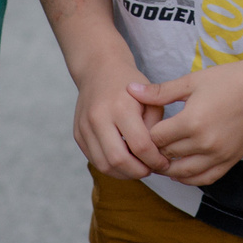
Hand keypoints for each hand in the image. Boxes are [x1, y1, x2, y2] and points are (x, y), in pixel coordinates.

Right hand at [70, 57, 168, 179]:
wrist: (99, 69)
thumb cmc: (130, 85)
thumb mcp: (151, 99)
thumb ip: (156, 127)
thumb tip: (156, 156)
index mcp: (121, 106)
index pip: (140, 145)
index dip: (155, 160)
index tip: (164, 163)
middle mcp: (98, 117)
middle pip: (118, 160)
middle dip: (138, 172)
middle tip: (151, 169)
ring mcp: (84, 127)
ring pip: (104, 165)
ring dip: (124, 174)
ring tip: (138, 168)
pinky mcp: (78, 134)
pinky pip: (95, 160)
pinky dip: (111, 167)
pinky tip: (125, 162)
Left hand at [133, 58, 242, 187]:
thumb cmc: (226, 80)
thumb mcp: (191, 82)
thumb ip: (159, 92)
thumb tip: (130, 90)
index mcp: (191, 121)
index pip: (156, 138)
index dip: (146, 134)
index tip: (143, 129)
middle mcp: (204, 143)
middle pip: (167, 156)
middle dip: (155, 151)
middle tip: (147, 145)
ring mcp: (218, 155)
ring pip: (182, 173)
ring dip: (169, 168)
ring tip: (161, 159)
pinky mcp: (229, 161)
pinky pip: (204, 179)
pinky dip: (189, 178)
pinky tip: (181, 170)